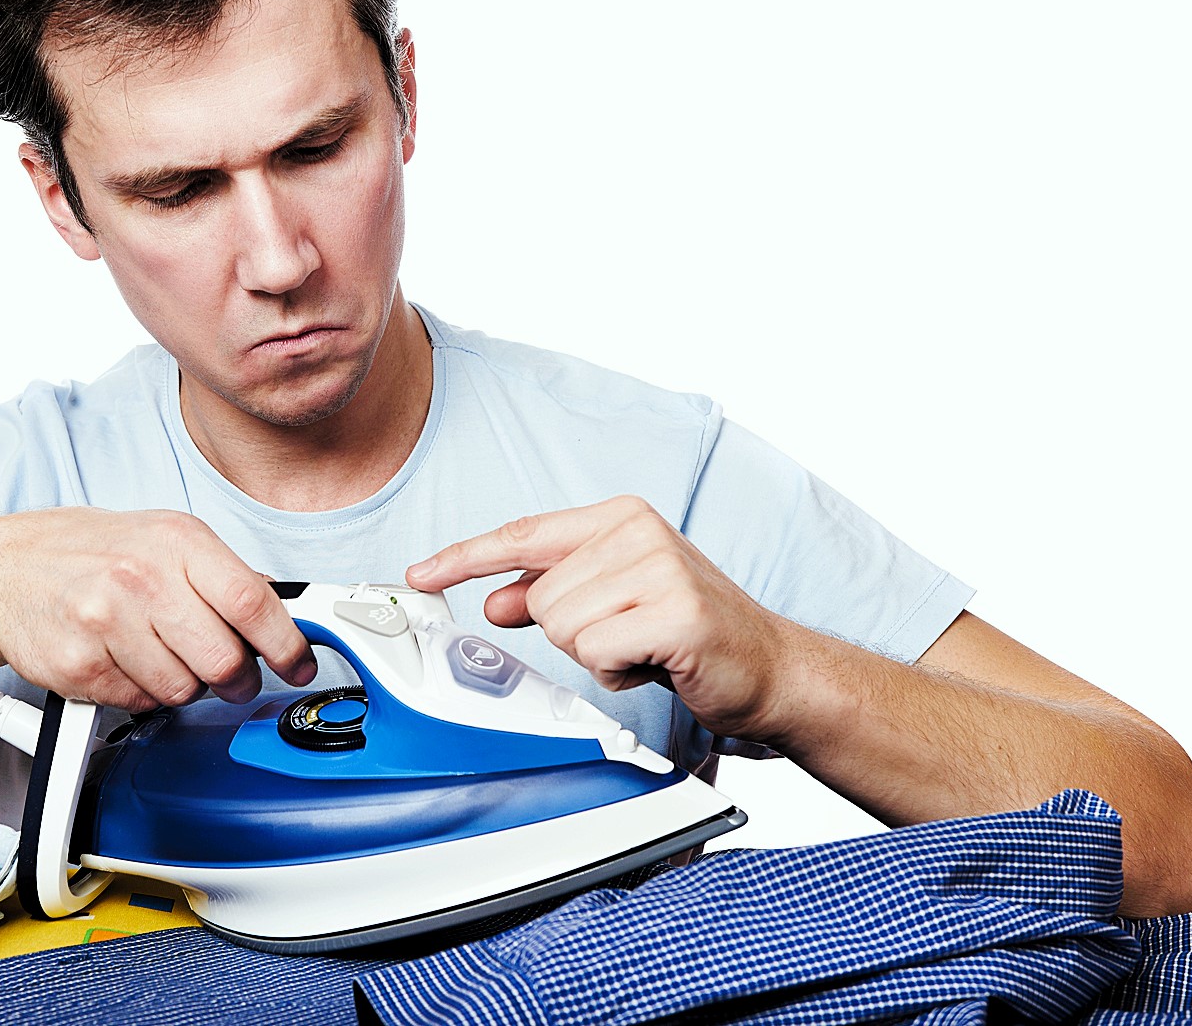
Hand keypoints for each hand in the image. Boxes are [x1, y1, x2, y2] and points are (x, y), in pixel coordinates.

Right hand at [0, 507, 316, 711]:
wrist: (6, 569)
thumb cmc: (93, 554)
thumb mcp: (166, 539)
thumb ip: (224, 575)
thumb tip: (285, 614)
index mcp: (178, 541)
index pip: (253, 602)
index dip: (287, 644)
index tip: (299, 663)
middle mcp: (142, 576)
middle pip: (224, 659)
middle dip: (237, 678)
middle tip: (229, 674)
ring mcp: (106, 621)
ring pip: (184, 690)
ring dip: (184, 684)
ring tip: (159, 654)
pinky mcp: (78, 664)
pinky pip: (139, 703)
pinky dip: (141, 693)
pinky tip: (125, 663)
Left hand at [404, 495, 798, 739]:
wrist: (770, 666)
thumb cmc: (690, 632)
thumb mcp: (613, 602)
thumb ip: (551, 594)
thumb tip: (496, 600)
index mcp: (619, 517)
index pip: (523, 534)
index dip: (466, 556)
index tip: (421, 574)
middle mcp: (637, 531)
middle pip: (540, 598)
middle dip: (573, 633)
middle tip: (626, 637)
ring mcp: (659, 567)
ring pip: (562, 627)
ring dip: (598, 655)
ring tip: (645, 648)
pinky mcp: (676, 611)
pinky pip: (598, 652)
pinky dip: (620, 673)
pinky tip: (657, 663)